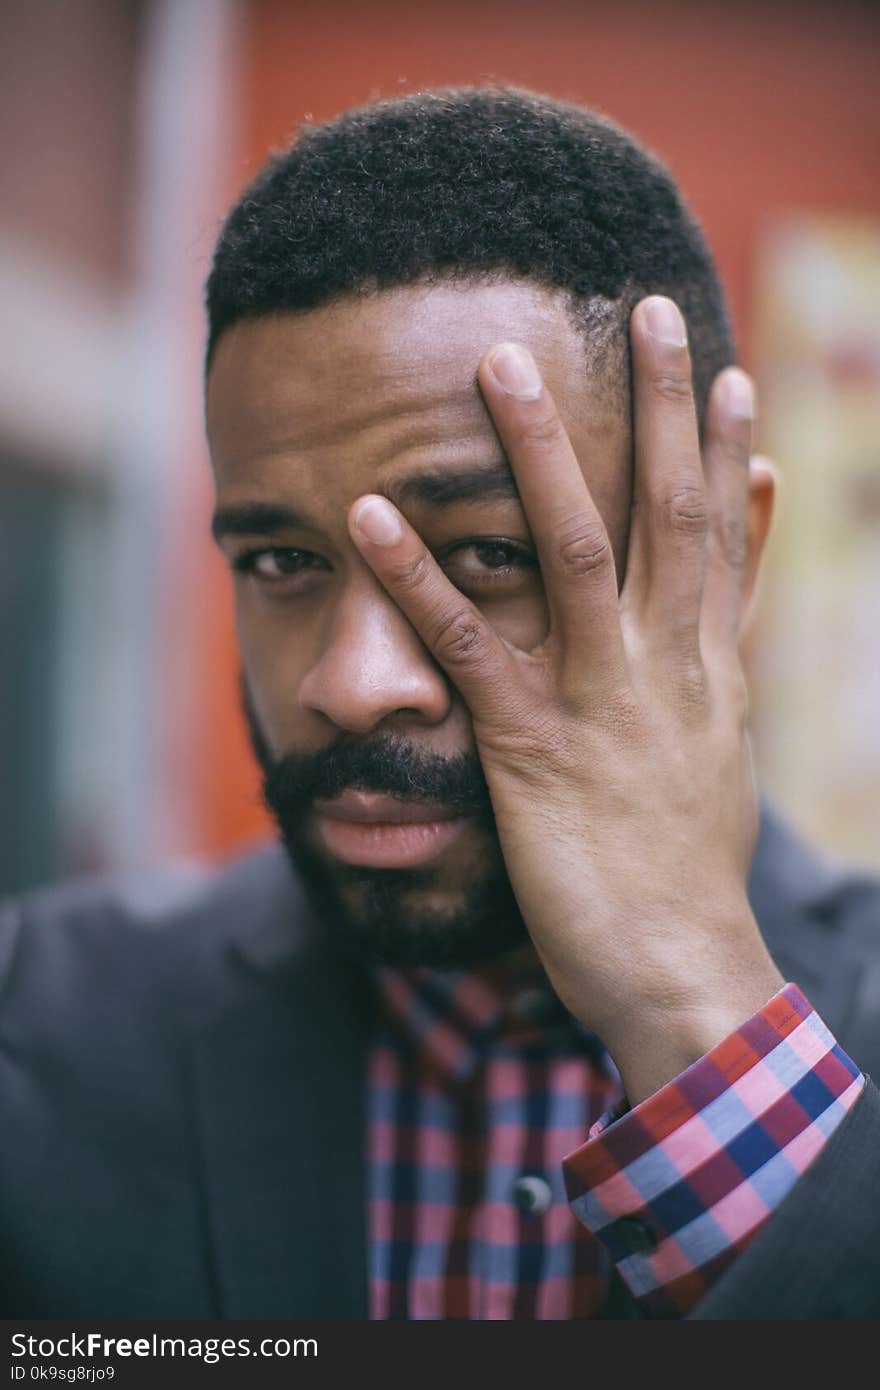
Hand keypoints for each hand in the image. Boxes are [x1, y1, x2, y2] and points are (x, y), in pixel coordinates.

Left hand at [347, 295, 782, 1104]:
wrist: (681, 969)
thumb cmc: (688, 865)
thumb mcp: (724, 750)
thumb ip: (727, 661)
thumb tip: (740, 596)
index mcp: (708, 666)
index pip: (722, 535)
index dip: (721, 447)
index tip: (721, 364)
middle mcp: (663, 665)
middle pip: (664, 514)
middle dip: (654, 407)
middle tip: (639, 308)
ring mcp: (599, 701)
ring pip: (572, 551)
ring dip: (536, 454)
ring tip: (496, 366)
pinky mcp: (531, 748)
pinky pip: (469, 648)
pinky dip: (420, 579)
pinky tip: (373, 517)